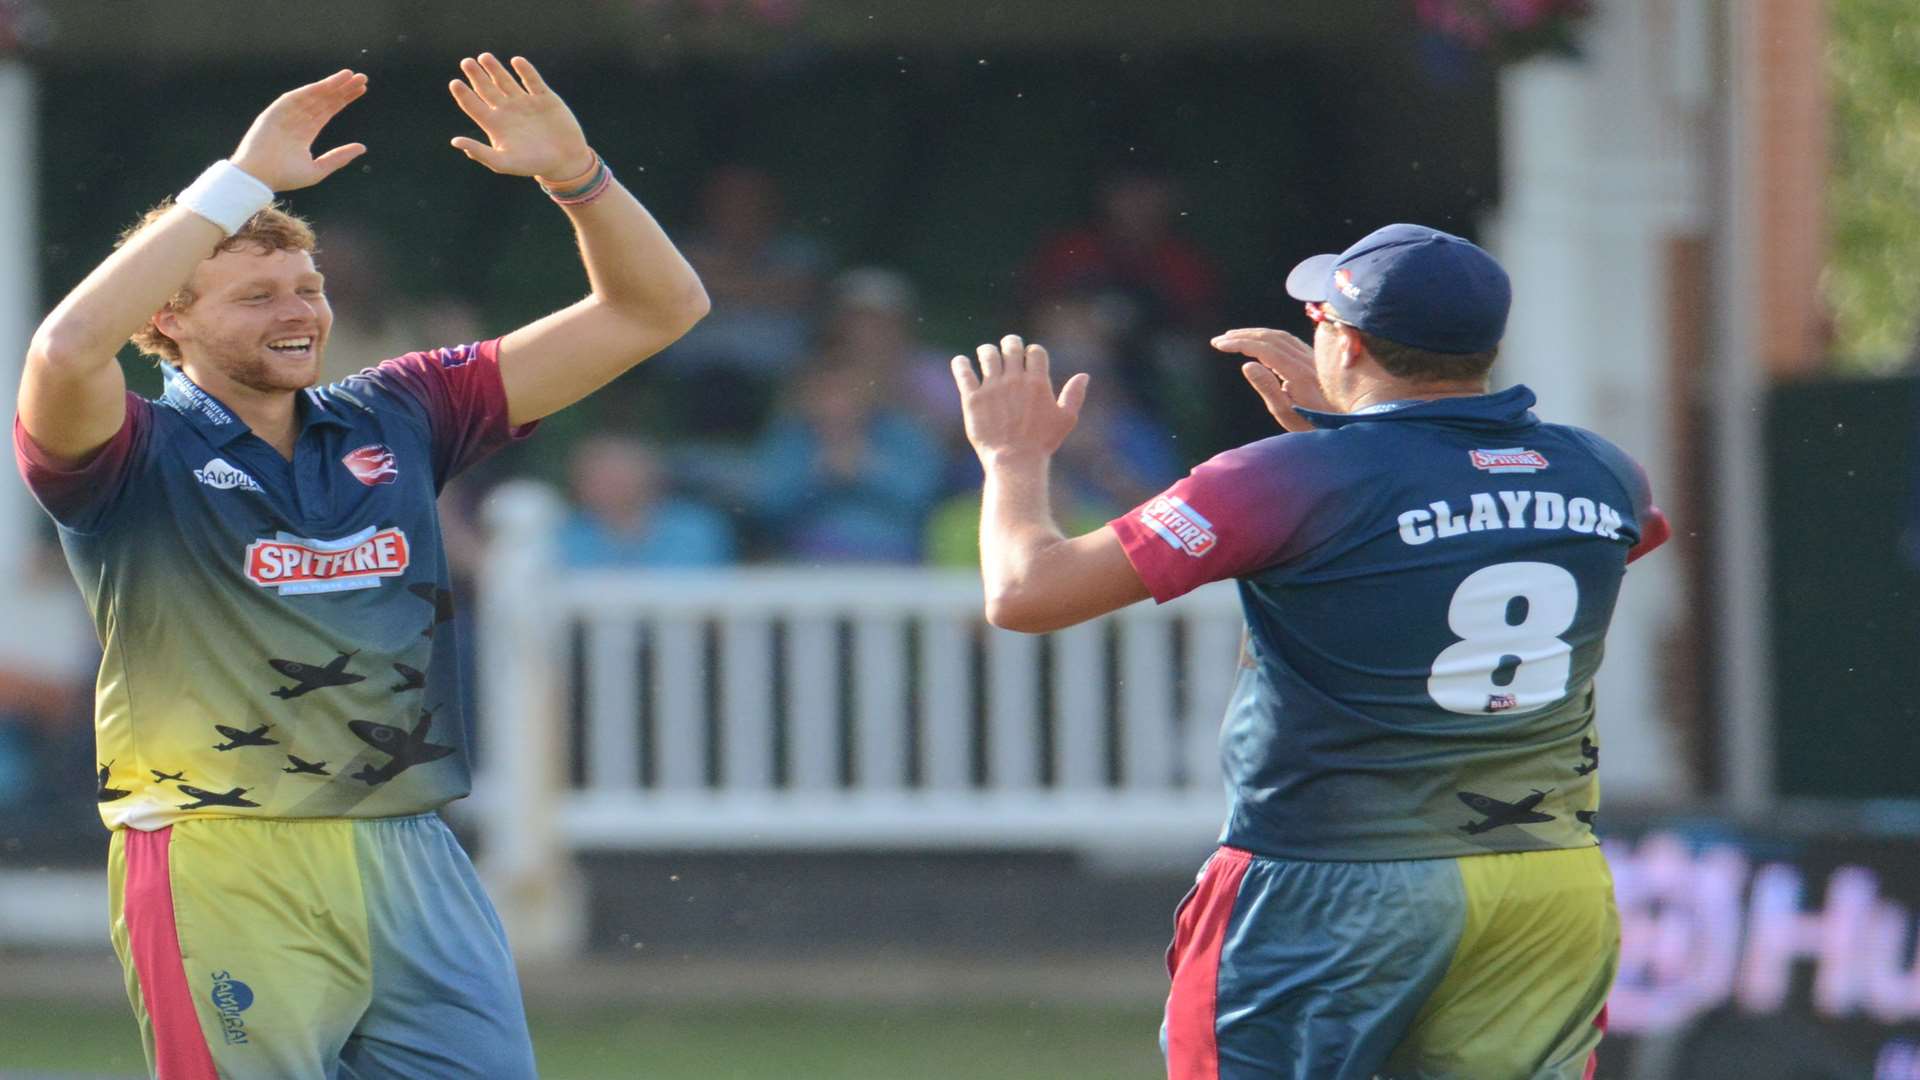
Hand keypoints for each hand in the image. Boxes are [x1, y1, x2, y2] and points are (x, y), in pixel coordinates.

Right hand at [229, 69, 368, 191]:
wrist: (259, 177)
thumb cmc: (285, 177)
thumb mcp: (318, 169)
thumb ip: (339, 157)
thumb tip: (362, 147)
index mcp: (304, 133)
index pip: (327, 111)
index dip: (343, 99)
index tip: (361, 90)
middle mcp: (296, 120)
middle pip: (323, 100)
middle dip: (342, 89)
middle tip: (362, 78)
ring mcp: (285, 114)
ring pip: (313, 96)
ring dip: (331, 84)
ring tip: (350, 75)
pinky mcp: (275, 111)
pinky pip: (297, 97)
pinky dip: (313, 89)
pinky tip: (329, 84)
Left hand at [448, 54, 592, 179]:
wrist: (565, 162)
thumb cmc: (533, 165)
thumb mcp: (504, 163)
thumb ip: (481, 153)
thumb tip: (455, 141)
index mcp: (495, 124)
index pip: (473, 105)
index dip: (463, 94)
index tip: (455, 83)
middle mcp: (507, 110)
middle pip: (486, 88)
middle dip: (476, 75)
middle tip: (466, 62)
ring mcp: (525, 102)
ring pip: (506, 80)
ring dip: (495, 69)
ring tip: (484, 57)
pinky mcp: (545, 98)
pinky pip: (533, 80)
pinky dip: (525, 70)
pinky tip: (516, 61)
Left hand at [952, 334, 1089, 461]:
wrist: (1014, 462)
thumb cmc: (1042, 443)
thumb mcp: (1066, 420)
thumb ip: (1075, 396)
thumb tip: (1084, 375)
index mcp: (1038, 382)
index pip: (1035, 351)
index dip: (1032, 352)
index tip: (1028, 359)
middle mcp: (1014, 380)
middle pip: (1011, 346)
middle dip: (1010, 343)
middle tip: (1007, 347)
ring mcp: (992, 388)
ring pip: (987, 354)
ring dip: (987, 351)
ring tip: (985, 353)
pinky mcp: (973, 399)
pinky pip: (963, 372)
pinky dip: (960, 364)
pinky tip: (961, 362)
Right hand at [1212, 327, 1329, 432]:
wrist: (1348, 423)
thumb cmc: (1314, 424)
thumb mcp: (1286, 413)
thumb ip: (1267, 388)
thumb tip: (1246, 364)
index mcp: (1298, 373)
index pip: (1264, 348)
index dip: (1239, 343)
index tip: (1219, 345)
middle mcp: (1307, 360)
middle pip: (1271, 337)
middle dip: (1243, 335)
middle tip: (1220, 340)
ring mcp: (1313, 358)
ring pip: (1281, 336)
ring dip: (1255, 333)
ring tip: (1234, 337)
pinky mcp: (1316, 360)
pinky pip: (1290, 340)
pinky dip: (1269, 337)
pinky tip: (1259, 343)